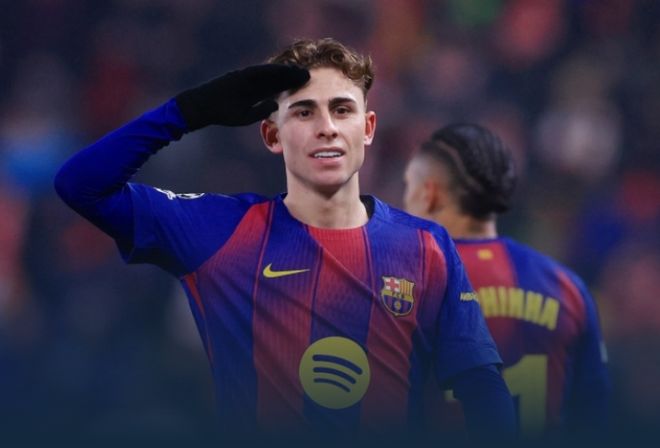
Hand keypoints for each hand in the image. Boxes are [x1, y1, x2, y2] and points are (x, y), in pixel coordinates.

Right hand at [175, 64, 309, 129]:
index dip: (290, 87)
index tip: (305, 87)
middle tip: (308, 76)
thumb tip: (275, 106)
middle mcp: (252, 83)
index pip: (275, 89)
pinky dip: (270, 70)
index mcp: (254, 93)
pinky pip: (257, 72)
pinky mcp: (239, 75)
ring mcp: (246, 78)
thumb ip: (260, 110)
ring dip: (285, 72)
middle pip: (275, 79)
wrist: (203, 107)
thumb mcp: (245, 116)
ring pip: (269, 73)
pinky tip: (284, 70)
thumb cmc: (222, 113)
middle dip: (291, 77)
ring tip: (300, 72)